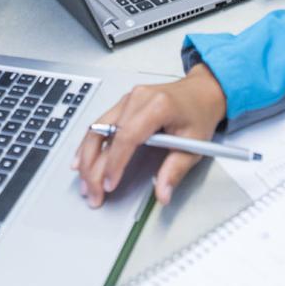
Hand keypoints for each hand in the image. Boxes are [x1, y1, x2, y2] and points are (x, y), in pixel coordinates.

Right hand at [73, 64, 226, 208]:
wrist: (202, 91)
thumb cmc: (199, 113)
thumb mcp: (194, 145)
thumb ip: (175, 170)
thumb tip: (162, 194)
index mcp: (158, 105)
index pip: (127, 136)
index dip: (114, 163)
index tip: (109, 185)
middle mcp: (139, 98)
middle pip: (106, 133)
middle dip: (95, 168)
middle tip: (93, 194)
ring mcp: (129, 98)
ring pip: (97, 127)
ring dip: (87, 157)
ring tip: (84, 183)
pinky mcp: (124, 102)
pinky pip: (101, 122)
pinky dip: (89, 143)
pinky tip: (82, 159)